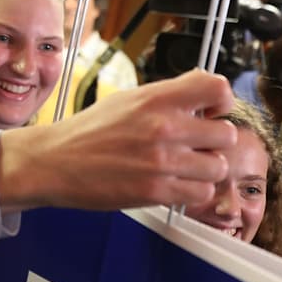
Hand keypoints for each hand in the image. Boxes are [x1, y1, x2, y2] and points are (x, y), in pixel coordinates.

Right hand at [0, 69, 236, 211]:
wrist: (55, 162)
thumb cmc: (89, 131)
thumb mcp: (128, 98)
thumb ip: (166, 95)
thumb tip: (202, 94)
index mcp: (156, 98)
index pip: (217, 88)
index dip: (221, 102)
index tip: (211, 112)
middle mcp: (163, 127)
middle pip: (226, 135)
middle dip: (214, 141)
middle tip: (197, 144)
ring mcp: (162, 161)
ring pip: (218, 167)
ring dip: (205, 169)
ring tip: (185, 167)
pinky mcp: (157, 192)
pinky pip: (200, 193)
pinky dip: (192, 191)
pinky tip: (174, 183)